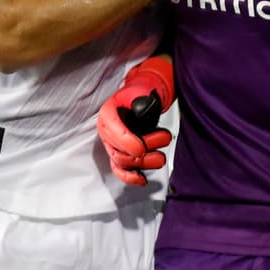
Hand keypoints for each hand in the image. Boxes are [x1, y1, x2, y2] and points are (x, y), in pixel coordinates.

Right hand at [96, 57, 175, 186]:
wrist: (143, 98)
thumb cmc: (141, 94)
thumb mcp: (141, 90)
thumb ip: (142, 100)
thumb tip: (143, 112)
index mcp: (107, 113)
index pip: (112, 129)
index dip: (125, 141)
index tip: (141, 148)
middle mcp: (106, 131)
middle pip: (118, 150)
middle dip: (141, 153)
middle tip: (163, 141)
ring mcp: (112, 145)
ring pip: (122, 162)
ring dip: (143, 163)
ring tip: (160, 157)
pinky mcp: (120, 154)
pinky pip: (120, 170)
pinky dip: (130, 177)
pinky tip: (142, 179)